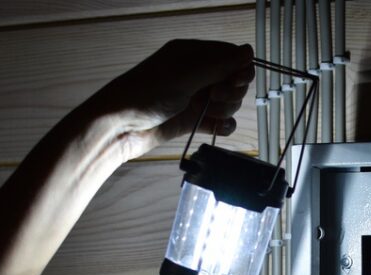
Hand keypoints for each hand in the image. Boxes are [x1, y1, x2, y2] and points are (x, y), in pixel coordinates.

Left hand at [79, 40, 254, 160]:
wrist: (120, 127)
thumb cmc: (146, 93)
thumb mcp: (185, 74)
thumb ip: (220, 64)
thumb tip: (249, 52)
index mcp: (193, 55)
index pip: (231, 56)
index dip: (239, 69)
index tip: (234, 81)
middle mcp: (197, 74)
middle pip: (234, 81)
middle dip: (232, 91)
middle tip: (214, 97)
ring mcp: (196, 98)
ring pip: (229, 102)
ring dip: (226, 109)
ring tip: (209, 113)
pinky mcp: (194, 120)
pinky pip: (220, 122)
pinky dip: (223, 126)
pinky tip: (217, 127)